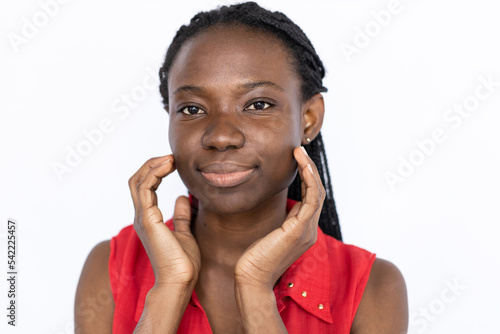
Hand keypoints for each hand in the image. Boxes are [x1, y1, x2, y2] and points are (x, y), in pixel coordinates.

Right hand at [128, 155, 200, 288]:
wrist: (180, 280)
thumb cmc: (183, 262)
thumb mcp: (185, 232)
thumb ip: (182, 215)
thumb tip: (183, 197)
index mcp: (149, 218)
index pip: (145, 187)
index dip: (156, 171)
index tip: (173, 163)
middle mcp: (142, 216)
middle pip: (137, 181)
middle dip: (152, 164)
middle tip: (171, 157)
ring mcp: (143, 217)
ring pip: (138, 181)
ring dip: (153, 165)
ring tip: (170, 158)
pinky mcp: (148, 219)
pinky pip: (145, 188)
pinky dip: (155, 173)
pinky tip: (169, 166)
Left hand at [234, 146, 324, 289]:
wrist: (251, 278)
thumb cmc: (253, 259)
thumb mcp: (267, 235)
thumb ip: (276, 222)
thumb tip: (270, 207)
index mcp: (302, 231)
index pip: (310, 199)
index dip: (305, 178)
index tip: (295, 161)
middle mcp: (309, 230)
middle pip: (317, 193)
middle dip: (310, 170)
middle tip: (298, 151)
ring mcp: (307, 230)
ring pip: (317, 192)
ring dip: (310, 170)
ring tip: (299, 152)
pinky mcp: (300, 229)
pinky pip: (312, 197)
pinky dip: (309, 178)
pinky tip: (301, 164)